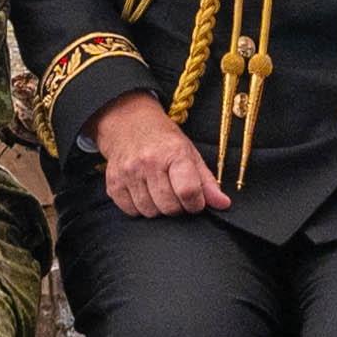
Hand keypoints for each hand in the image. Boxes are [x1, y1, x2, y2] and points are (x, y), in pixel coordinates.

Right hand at [90, 96, 230, 219]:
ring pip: (150, 212)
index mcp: (173, 153)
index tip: (195, 201)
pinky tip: (144, 192)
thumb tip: (223, 204)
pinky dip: (140, 208)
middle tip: (176, 195)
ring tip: (159, 192)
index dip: (196, 204)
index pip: (188, 191)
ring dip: (158, 208)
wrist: (128, 124)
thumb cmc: (163, 140)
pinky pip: (131, 211)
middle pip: (169, 206)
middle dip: (177, 207)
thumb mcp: (190, 153)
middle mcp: (148, 162)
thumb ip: (207, 182)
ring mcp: (128, 173)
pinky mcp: (113, 182)